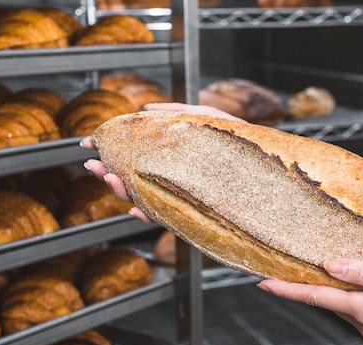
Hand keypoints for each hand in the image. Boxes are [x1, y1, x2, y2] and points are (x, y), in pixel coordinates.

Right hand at [80, 102, 243, 222]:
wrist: (274, 171)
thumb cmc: (244, 144)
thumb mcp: (211, 120)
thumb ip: (181, 112)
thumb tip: (149, 109)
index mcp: (174, 162)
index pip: (136, 159)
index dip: (111, 154)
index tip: (88, 144)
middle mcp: (176, 182)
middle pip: (136, 180)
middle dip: (111, 174)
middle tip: (94, 166)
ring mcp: (186, 199)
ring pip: (147, 200)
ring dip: (125, 193)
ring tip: (112, 181)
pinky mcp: (200, 216)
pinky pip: (169, 218)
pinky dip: (151, 215)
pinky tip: (138, 210)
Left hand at [257, 258, 362, 344]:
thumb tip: (330, 266)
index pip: (316, 298)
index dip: (288, 290)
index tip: (264, 283)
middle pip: (326, 302)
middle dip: (304, 287)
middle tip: (284, 269)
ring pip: (342, 305)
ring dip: (327, 291)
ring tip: (316, 271)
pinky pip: (357, 308)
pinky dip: (348, 295)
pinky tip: (353, 282)